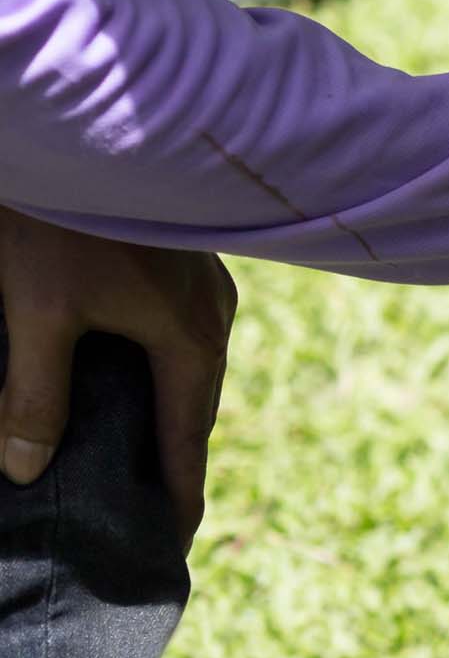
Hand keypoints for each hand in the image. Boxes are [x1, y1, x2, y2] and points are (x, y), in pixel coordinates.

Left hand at [0, 208, 235, 550]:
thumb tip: (26, 470)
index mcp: (192, 338)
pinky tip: (126, 365)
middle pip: (195, 402)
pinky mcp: (184, 253)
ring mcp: (204, 279)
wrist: (90, 114)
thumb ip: (36, 395)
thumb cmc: (63, 217)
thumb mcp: (36, 311)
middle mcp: (213, 312)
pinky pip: (180, 327)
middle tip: (151, 506)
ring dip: (165, 404)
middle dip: (174, 456)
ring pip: (188, 361)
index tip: (170, 543)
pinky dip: (158, 362)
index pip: (188, 438)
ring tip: (136, 441)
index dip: (178, 494)